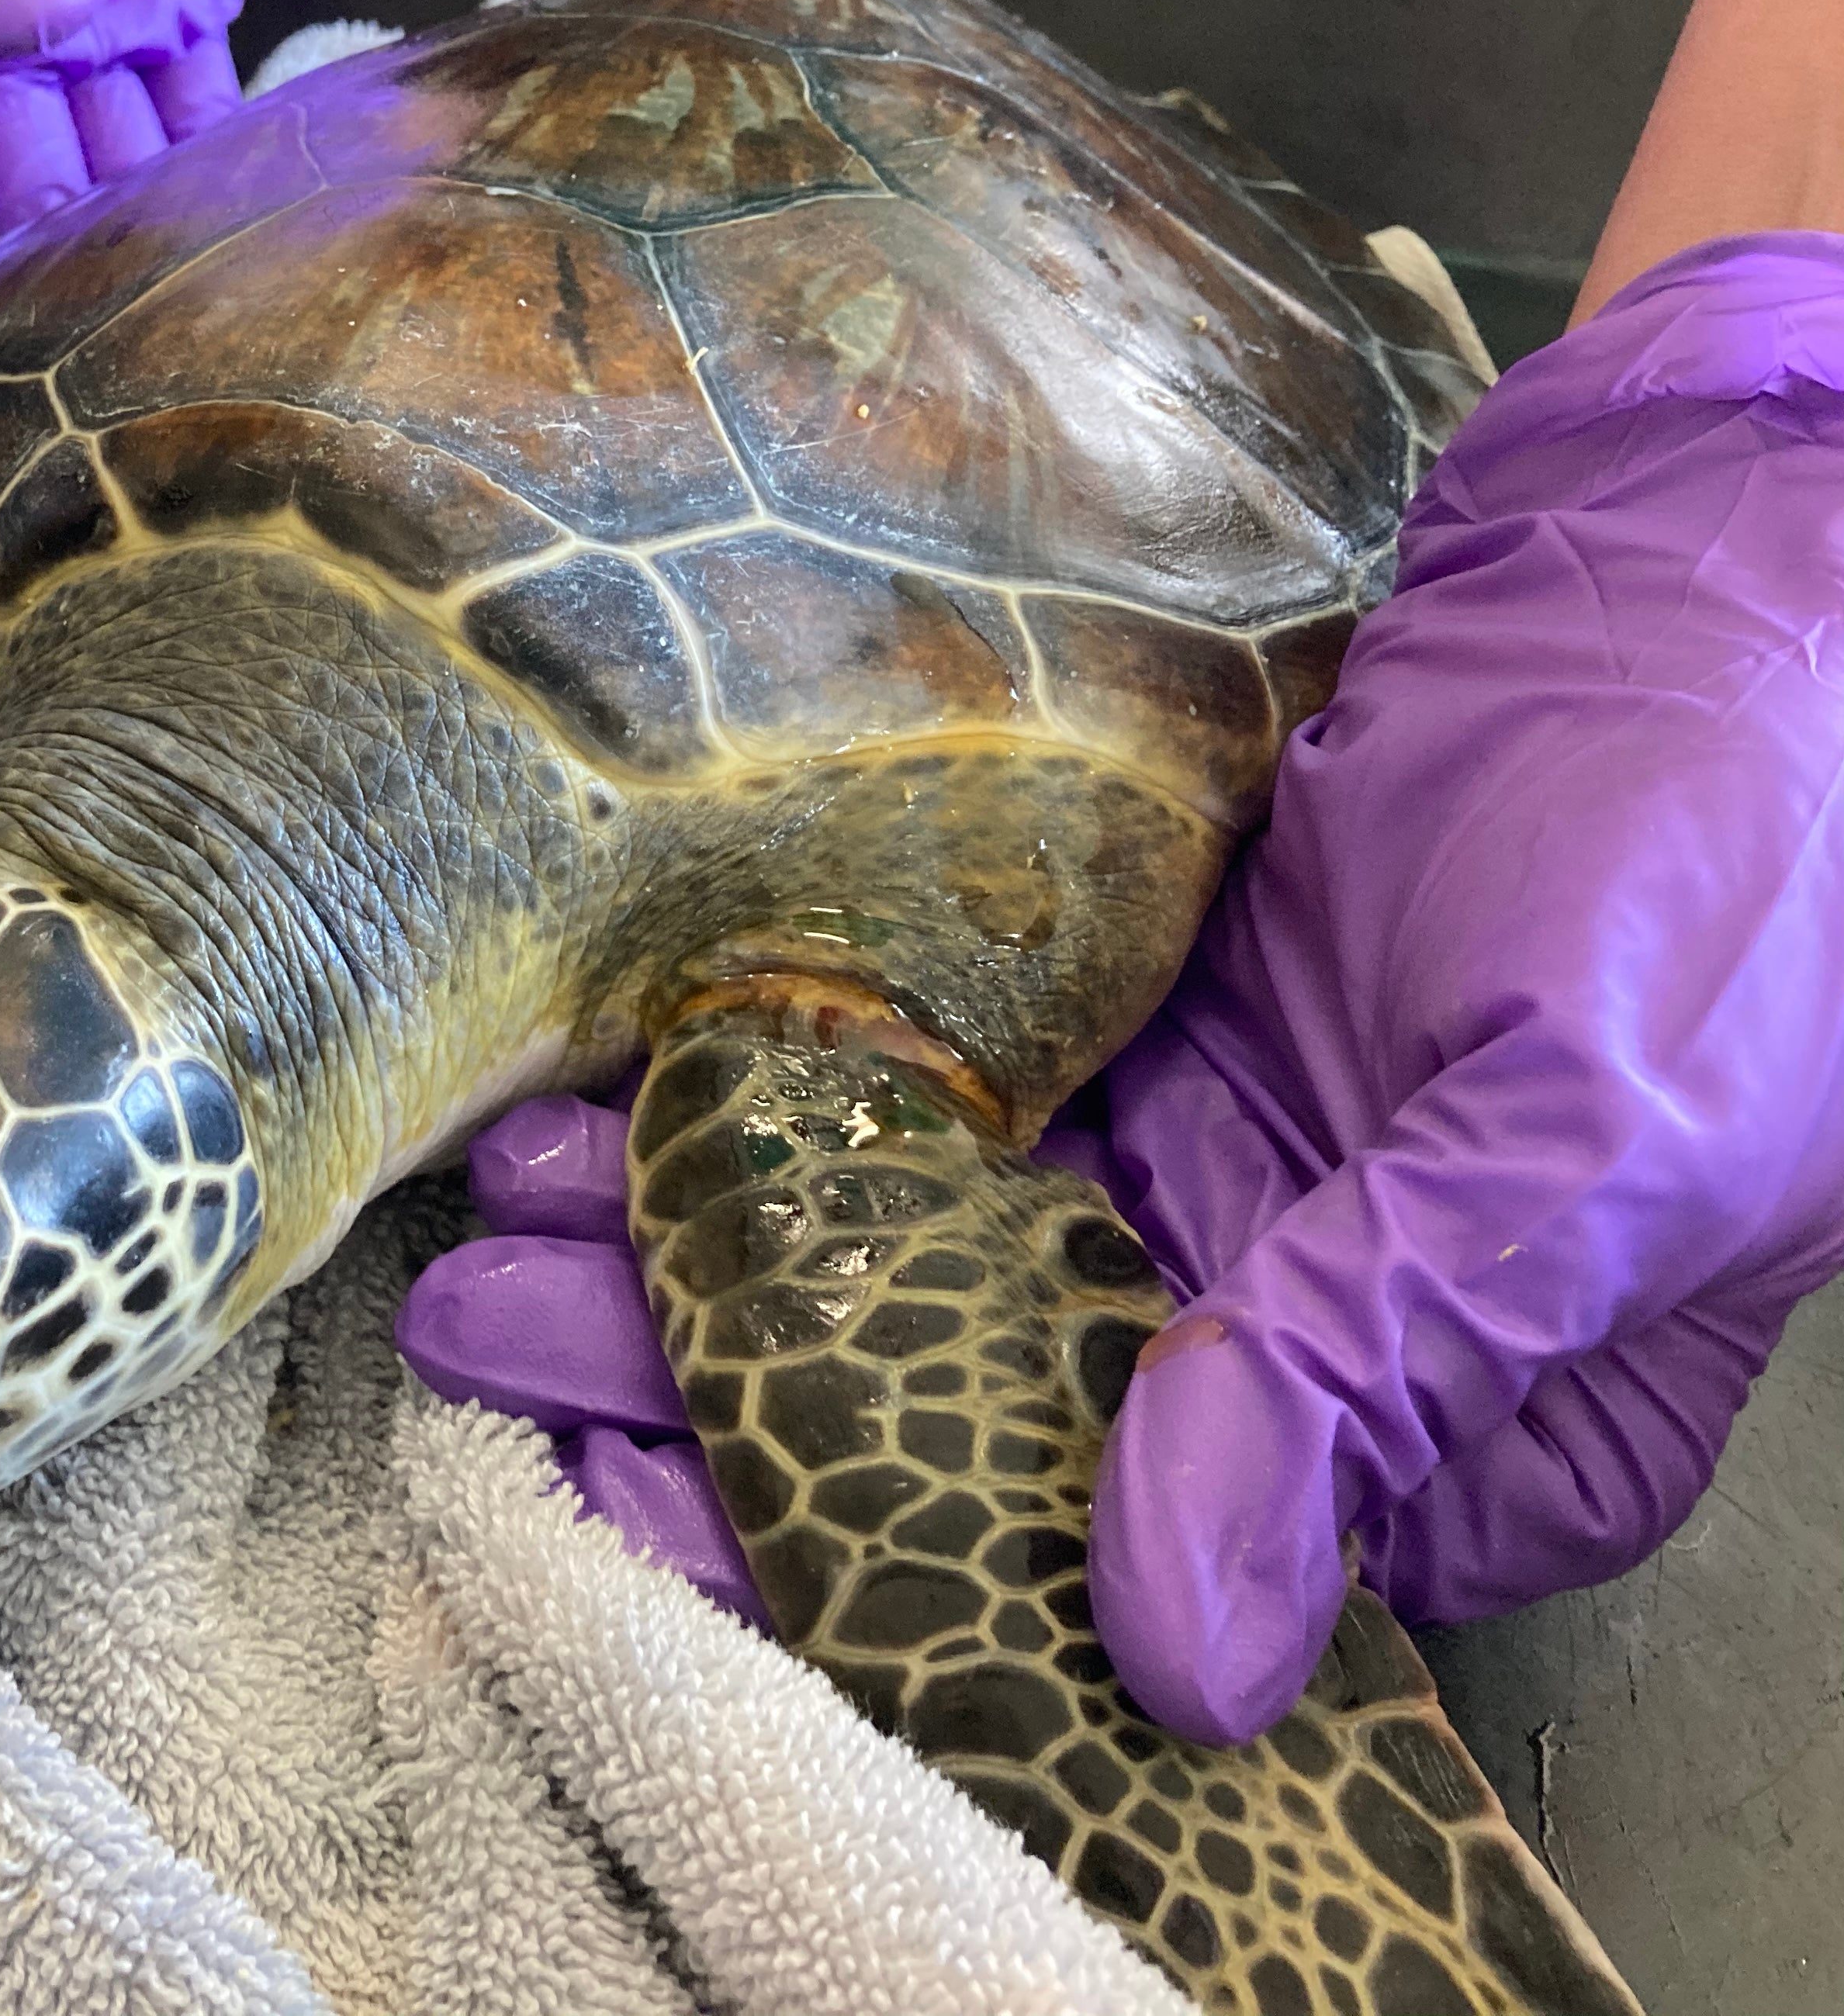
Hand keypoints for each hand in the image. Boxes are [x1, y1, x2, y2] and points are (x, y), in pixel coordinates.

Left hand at [401, 236, 1843, 1747]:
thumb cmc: (1749, 850)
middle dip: (722, 1382)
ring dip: (712, 1233)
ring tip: (497, 1223)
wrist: (1740, 555)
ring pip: (923, 1244)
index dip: (872, 1552)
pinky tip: (629, 1094)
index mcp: (1462, 1433)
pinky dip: (790, 1093)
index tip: (646, 1516)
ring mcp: (1223, 1166)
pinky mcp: (1155, 1018)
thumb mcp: (1586, 1137)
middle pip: (978, 1405)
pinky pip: (940, 1088)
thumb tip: (1181, 1650)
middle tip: (489, 1347)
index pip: (1130, 1562)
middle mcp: (1314, 1323)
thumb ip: (1370, 1366)